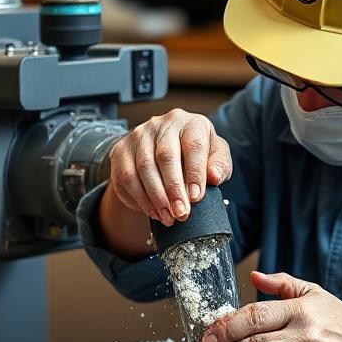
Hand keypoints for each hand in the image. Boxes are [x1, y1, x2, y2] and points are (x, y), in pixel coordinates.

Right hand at [107, 109, 231, 226]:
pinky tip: (153, 211)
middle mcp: (162, 124)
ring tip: (168, 217)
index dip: (195, 173)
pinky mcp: (121, 151)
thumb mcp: (215, 156)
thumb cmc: (195, 154)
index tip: (196, 197)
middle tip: (181, 213)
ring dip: (155, 197)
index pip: (193, 145)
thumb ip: (220, 165)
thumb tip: (214, 176)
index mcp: (190, 123)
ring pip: (142, 168)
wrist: (164, 148)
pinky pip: (125, 177)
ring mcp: (138, 136)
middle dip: (173, 189)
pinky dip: (139, 199)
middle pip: (165, 156)